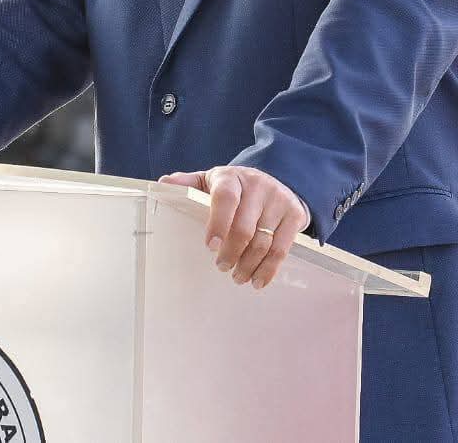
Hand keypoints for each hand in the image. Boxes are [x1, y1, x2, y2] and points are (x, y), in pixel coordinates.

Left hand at [159, 165, 310, 289]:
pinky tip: (258, 280)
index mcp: (231, 178)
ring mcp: (278, 200)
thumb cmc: (235, 186)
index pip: (225, 199)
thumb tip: (162, 184)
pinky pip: (282, 248)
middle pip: (245, 228)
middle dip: (231, 253)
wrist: (277, 180)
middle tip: (221, 267)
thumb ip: (188, 183)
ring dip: (249, 265)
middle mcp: (258, 186)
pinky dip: (269, 269)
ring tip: (237, 277)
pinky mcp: (294, 214)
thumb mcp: (211, 180)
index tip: (210, 246)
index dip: (217, 223)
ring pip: (263, 242)